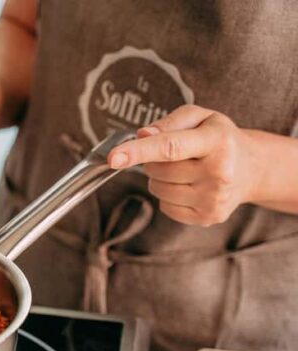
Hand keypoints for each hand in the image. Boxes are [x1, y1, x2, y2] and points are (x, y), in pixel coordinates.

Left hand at [107, 105, 266, 225]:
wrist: (252, 169)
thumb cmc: (219, 138)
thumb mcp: (200, 117)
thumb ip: (169, 121)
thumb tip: (142, 134)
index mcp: (217, 141)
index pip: (170, 147)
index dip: (138, 152)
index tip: (113, 158)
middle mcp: (219, 172)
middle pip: (158, 170)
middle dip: (154, 160)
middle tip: (176, 155)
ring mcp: (214, 199)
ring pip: (158, 190)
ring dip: (161, 179)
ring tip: (185, 170)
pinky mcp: (208, 217)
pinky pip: (165, 207)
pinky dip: (168, 196)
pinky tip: (189, 186)